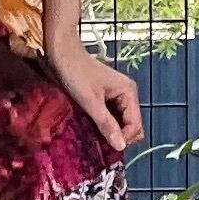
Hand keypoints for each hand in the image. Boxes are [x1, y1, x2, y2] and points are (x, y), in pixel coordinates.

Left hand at [45, 37, 142, 153]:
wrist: (62, 53)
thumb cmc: (76, 74)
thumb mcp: (90, 102)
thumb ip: (106, 124)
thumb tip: (121, 147)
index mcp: (129, 93)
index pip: (136, 125)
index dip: (124, 139)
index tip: (106, 146)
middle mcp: (128, 94)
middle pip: (131, 125)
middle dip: (119, 136)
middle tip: (100, 142)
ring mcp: (117, 95)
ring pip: (121, 122)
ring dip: (110, 131)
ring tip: (94, 135)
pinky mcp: (106, 97)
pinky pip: (111, 116)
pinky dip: (104, 124)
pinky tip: (92, 127)